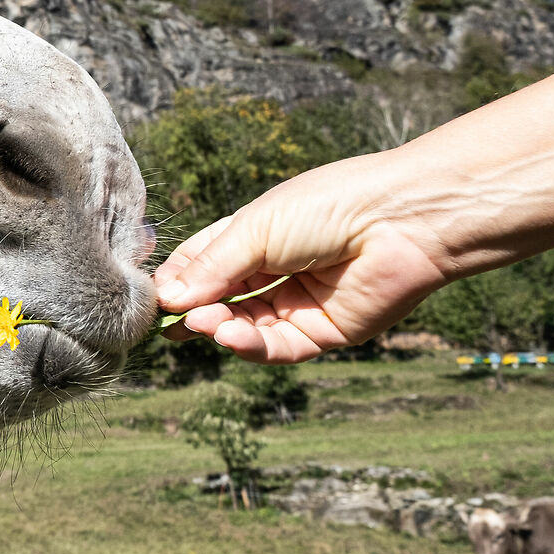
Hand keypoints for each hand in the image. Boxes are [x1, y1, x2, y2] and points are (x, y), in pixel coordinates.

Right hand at [152, 154, 455, 362]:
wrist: (400, 220)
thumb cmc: (329, 205)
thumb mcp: (255, 229)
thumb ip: (211, 268)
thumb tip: (168, 299)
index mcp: (256, 236)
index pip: (204, 263)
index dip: (178, 280)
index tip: (153, 296)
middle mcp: (276, 270)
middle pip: (221, 300)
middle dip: (193, 310)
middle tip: (170, 321)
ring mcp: (299, 303)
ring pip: (246, 327)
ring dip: (219, 327)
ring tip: (200, 323)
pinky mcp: (323, 332)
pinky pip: (277, 347)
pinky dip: (249, 346)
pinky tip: (228, 335)